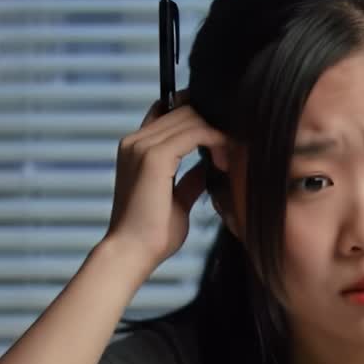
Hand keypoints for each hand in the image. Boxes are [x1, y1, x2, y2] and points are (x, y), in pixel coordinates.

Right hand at [103, 90, 227, 271]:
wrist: (132, 253)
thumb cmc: (152, 234)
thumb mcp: (177, 199)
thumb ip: (190, 179)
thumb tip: (208, 166)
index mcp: (136, 148)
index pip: (169, 112)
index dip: (199, 118)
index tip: (222, 139)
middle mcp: (135, 141)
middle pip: (184, 111)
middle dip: (213, 127)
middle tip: (232, 153)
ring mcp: (142, 146)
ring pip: (191, 118)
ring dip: (217, 135)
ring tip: (228, 161)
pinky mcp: (155, 156)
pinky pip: (195, 132)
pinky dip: (215, 141)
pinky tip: (224, 163)